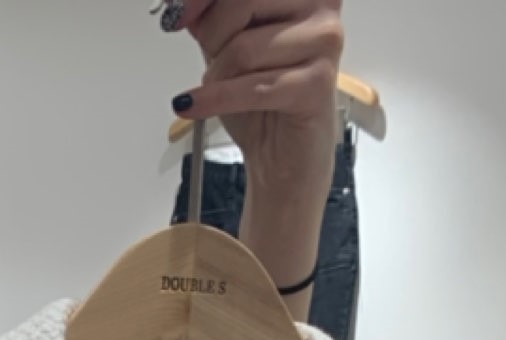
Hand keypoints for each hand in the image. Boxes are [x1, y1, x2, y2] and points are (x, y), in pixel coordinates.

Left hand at [170, 0, 343, 307]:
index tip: (181, 13)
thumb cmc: (262, 102)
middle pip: (240, 4)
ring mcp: (324, 42)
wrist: (283, 158)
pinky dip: (215, 99)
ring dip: (217, 76)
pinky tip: (193, 105)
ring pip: (242, 47)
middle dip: (211, 38)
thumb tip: (182, 5)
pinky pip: (251, 86)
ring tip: (219, 90)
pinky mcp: (317, 84)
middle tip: (210, 64)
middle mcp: (323, 4)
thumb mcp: (227, 46)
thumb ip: (210, 15)